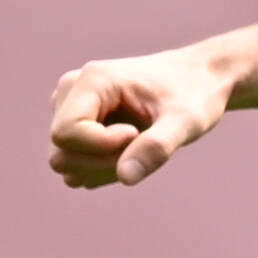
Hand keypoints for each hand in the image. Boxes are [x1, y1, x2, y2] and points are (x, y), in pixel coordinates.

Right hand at [47, 46, 234, 187]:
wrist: (197, 80)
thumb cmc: (194, 93)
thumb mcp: (186, 121)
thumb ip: (157, 147)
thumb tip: (125, 177)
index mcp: (92, 80)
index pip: (66, 134)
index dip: (102, 148)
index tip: (137, 133)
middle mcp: (71, 91)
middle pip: (60, 153)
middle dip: (102, 162)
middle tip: (143, 144)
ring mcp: (69, 108)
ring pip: (64, 162)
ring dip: (102, 168)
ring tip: (139, 146)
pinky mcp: (76, 125)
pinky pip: (74, 164)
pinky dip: (101, 168)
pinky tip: (131, 151)